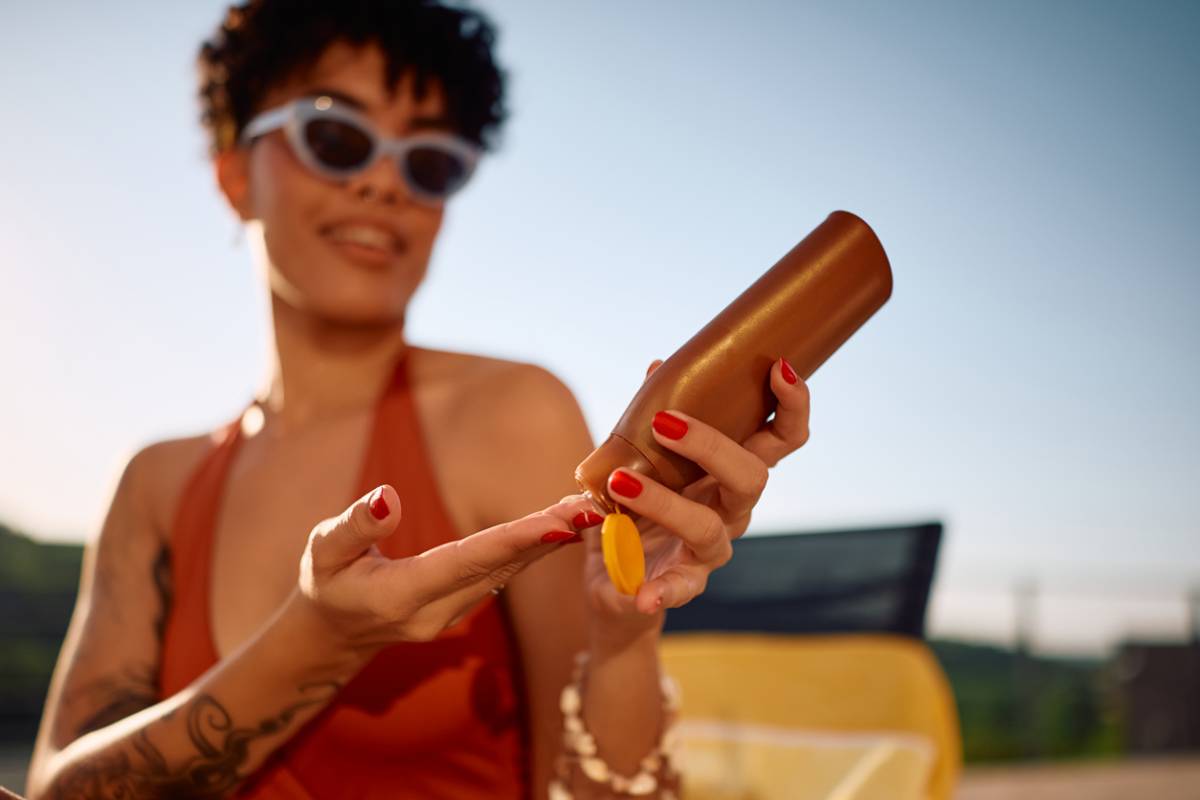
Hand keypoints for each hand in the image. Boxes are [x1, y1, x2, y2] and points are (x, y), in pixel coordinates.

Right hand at [291, 486, 594, 658]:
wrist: (330, 634)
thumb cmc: (323, 583)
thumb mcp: (321, 551)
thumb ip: (356, 526)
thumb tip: (388, 496)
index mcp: (401, 596)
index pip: (467, 561)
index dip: (515, 541)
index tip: (559, 524)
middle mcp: (437, 612)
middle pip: (500, 568)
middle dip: (548, 537)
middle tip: (592, 507)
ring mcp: (453, 615)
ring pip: (509, 573)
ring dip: (550, 541)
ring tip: (588, 507)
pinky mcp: (463, 608)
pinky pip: (504, 575)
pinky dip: (534, 549)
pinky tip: (562, 525)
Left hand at [579, 357, 810, 624]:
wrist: (614, 579)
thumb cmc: (634, 508)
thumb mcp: (634, 459)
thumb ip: (647, 419)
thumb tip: (657, 367)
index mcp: (729, 471)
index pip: (779, 438)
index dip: (790, 406)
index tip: (780, 368)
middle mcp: (732, 508)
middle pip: (752, 476)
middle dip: (713, 446)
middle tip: (664, 422)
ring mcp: (712, 548)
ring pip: (707, 525)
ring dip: (665, 502)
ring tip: (620, 484)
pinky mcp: (684, 583)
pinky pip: (681, 588)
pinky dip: (663, 589)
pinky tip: (642, 593)